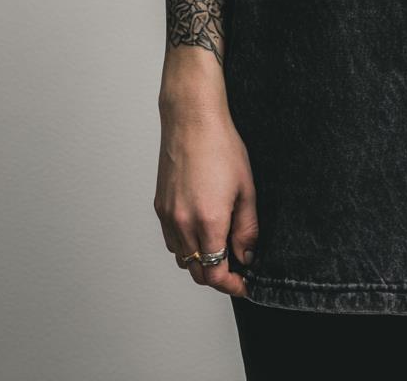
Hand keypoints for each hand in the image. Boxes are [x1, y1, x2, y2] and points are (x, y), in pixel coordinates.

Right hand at [154, 102, 258, 297]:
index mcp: (208, 221)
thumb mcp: (246, 188)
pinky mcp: (159, 207)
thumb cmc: (221, 147)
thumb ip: (247, 228)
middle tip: (237, 269)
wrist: (192, 120)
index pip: (215, 273)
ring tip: (221, 247)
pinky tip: (201, 230)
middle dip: (218, 276)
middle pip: (197, 272)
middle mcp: (183, 224)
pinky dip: (186, 246)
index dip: (231, 285)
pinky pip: (171, 240)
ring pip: (182, 258)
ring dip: (200, 261)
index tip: (243, 284)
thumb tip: (247, 255)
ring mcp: (168, 216)